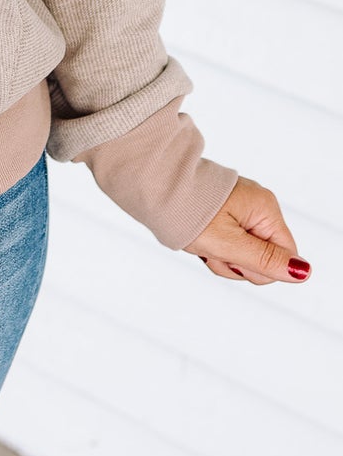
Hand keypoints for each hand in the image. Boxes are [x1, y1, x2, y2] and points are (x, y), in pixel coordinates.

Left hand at [184, 175, 310, 284]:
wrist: (152, 183)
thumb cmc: (187, 211)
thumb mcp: (228, 243)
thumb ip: (265, 260)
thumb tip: (303, 272)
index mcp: (264, 209)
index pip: (284, 256)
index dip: (259, 268)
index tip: (233, 257)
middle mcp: (258, 206)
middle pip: (263, 257)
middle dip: (236, 262)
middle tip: (211, 248)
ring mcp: (241, 208)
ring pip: (243, 252)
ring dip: (220, 255)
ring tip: (200, 241)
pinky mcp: (226, 211)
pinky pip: (229, 241)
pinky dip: (214, 245)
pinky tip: (199, 237)